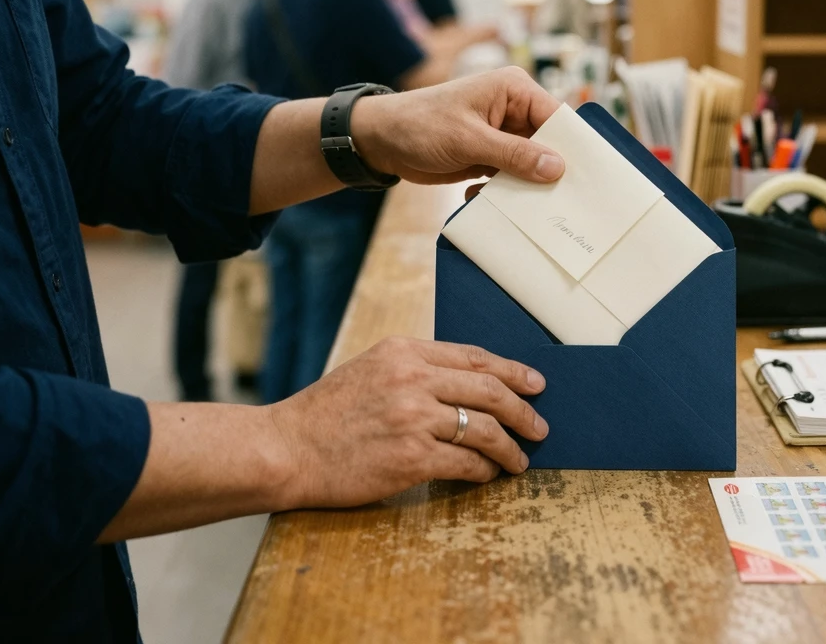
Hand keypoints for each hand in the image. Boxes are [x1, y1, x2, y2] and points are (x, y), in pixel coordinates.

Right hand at [268, 337, 549, 507]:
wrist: (286, 449)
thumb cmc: (326, 414)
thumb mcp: (371, 369)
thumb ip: (415, 369)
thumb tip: (468, 385)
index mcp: (404, 351)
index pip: (474, 357)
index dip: (512, 371)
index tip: (535, 384)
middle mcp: (412, 378)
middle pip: (489, 390)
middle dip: (523, 410)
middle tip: (539, 426)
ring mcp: (413, 417)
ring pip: (484, 429)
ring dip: (510, 447)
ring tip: (519, 460)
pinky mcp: (411, 457)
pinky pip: (466, 462)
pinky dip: (484, 470)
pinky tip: (488, 475)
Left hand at [350, 66, 564, 185]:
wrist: (381, 141)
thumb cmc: (420, 125)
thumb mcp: (468, 140)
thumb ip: (514, 154)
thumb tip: (557, 167)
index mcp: (514, 90)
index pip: (557, 118)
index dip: (572, 148)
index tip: (583, 179)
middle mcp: (514, 109)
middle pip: (549, 144)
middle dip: (550, 171)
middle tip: (562, 202)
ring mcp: (503, 134)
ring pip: (532, 164)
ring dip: (526, 185)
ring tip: (525, 207)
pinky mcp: (492, 155)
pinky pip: (512, 176)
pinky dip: (505, 190)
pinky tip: (485, 197)